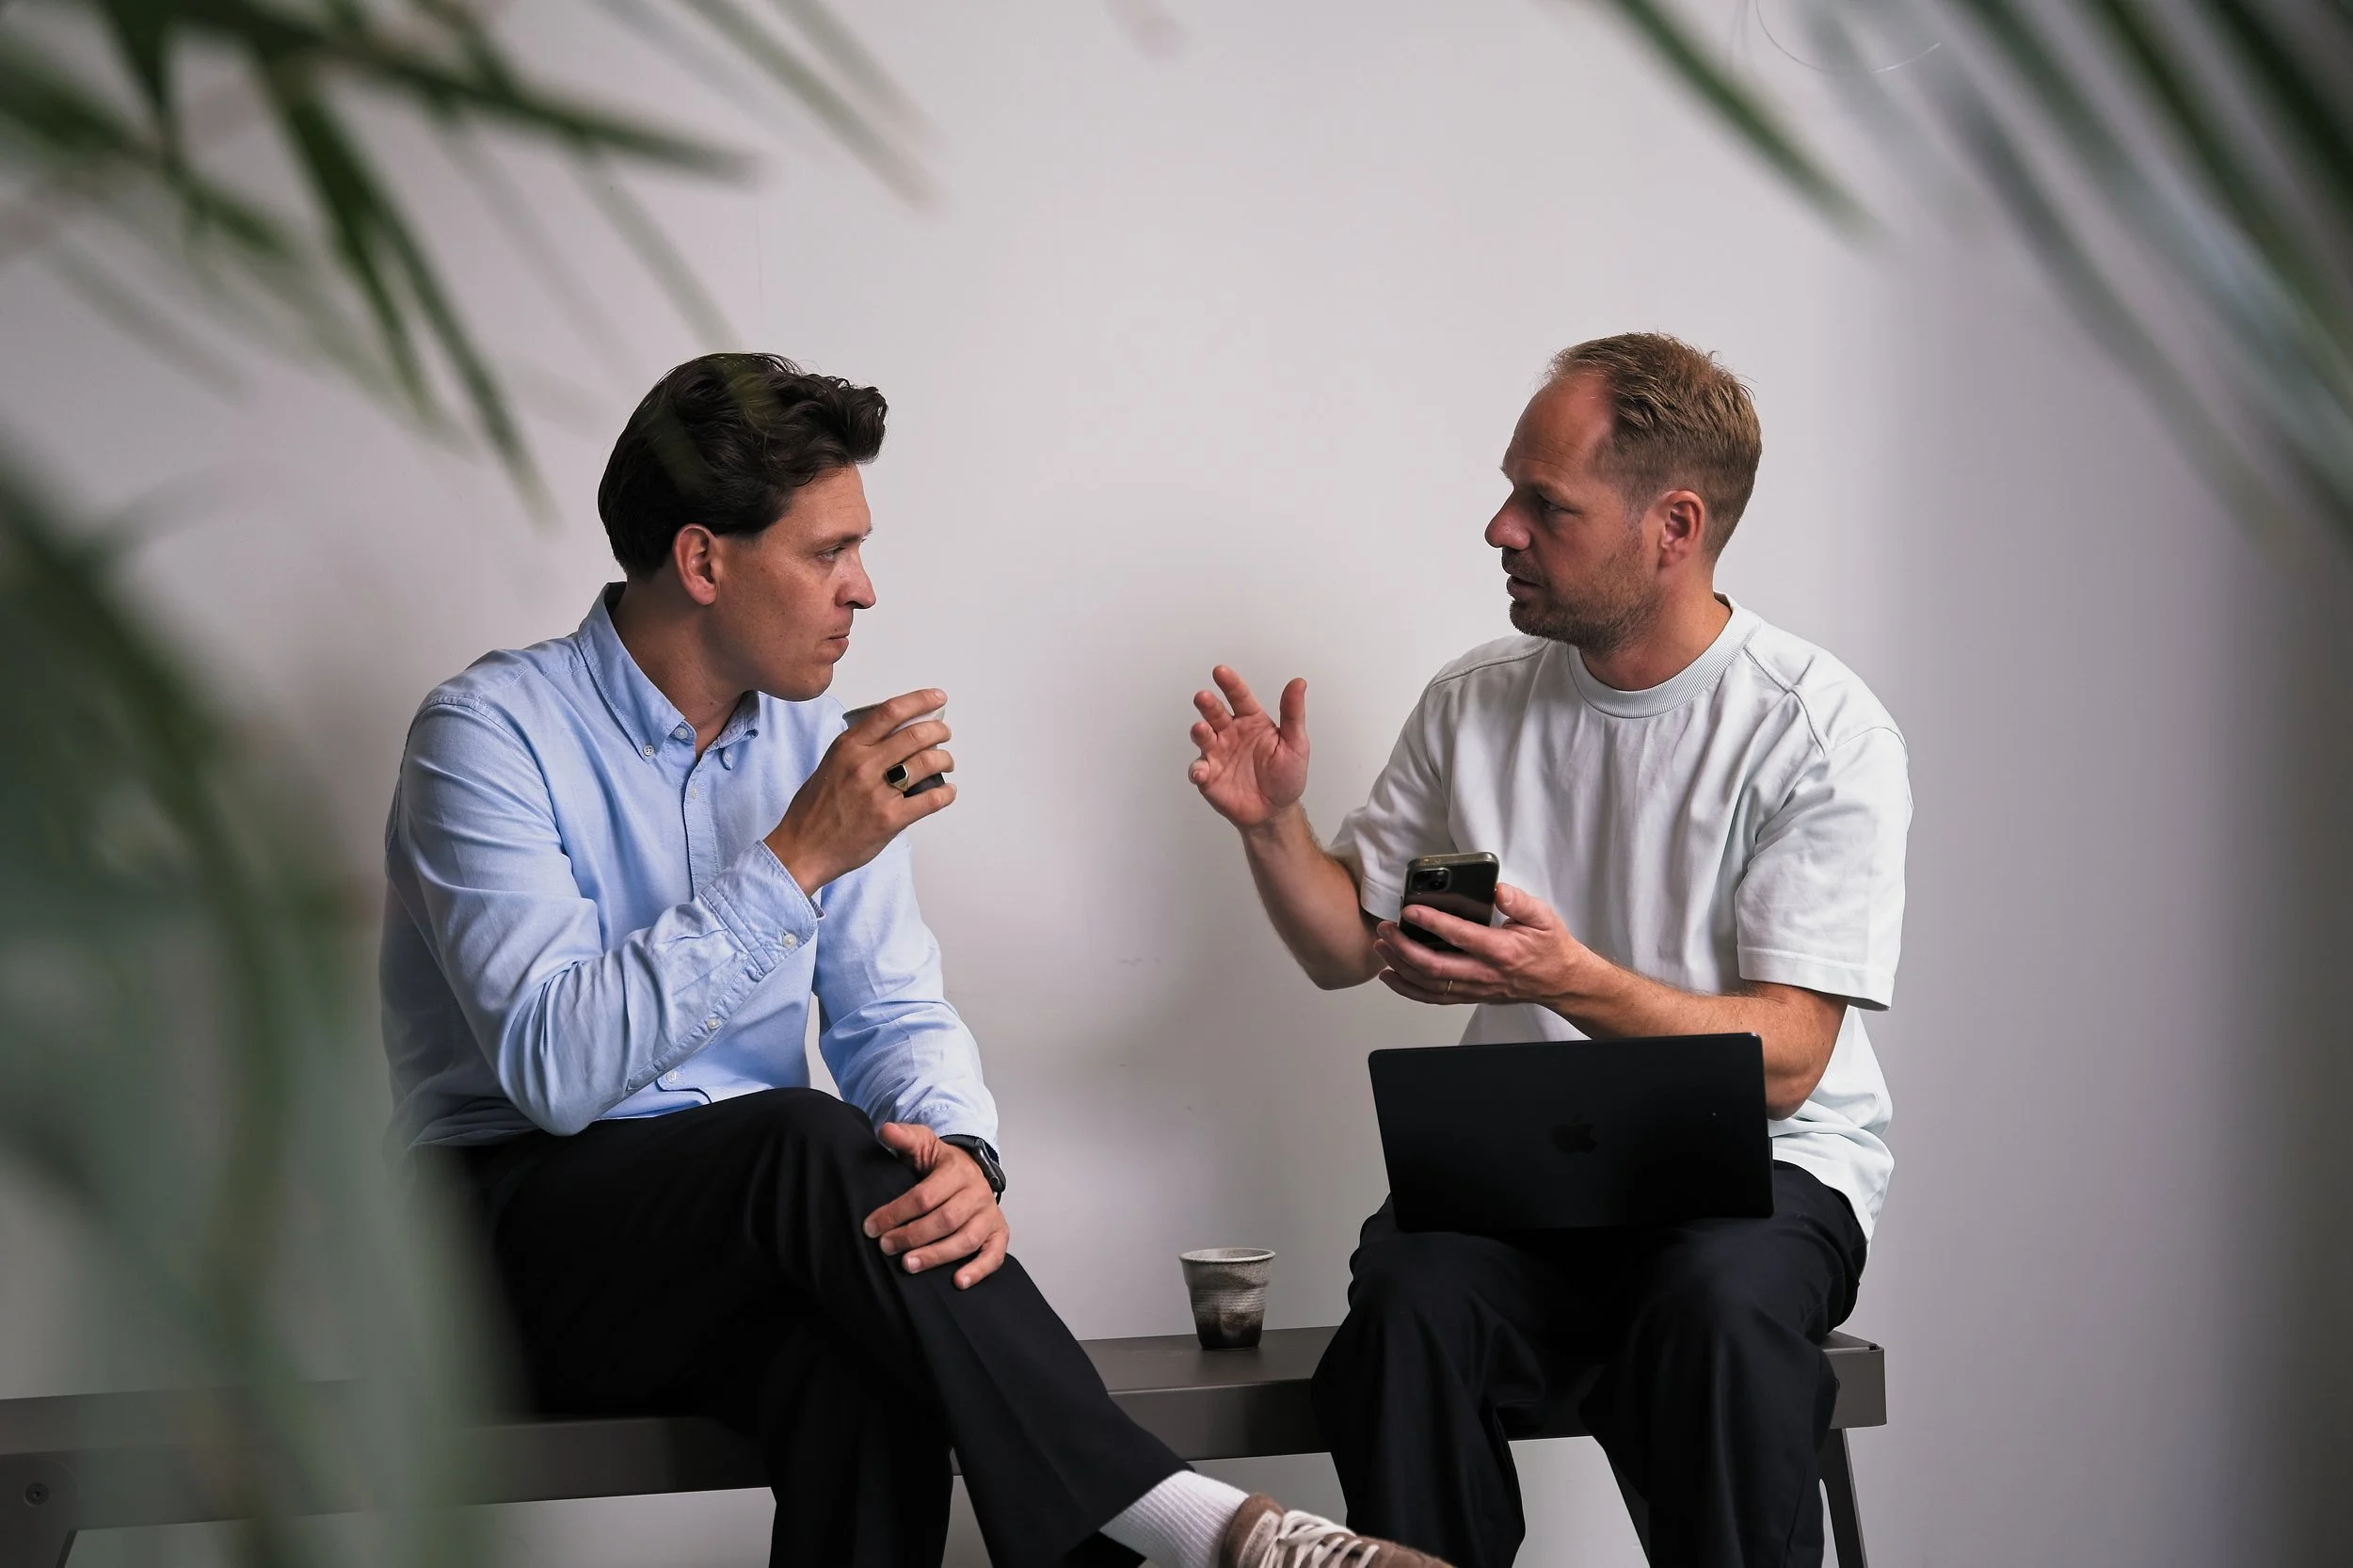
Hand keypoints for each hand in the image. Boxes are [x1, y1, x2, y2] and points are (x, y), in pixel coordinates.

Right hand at [767, 689, 955, 894]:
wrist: (803, 848)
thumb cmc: (814, 810)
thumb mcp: (830, 765)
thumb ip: (859, 749)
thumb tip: (895, 735)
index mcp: (847, 747)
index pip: (890, 712)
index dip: (920, 700)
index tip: (937, 698)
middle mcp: (863, 765)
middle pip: (916, 735)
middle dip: (939, 731)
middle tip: (944, 734)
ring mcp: (877, 792)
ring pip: (927, 763)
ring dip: (945, 759)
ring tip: (946, 762)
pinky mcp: (890, 819)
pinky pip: (931, 799)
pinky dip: (946, 793)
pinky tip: (947, 791)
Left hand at [862, 1122, 1008, 1289]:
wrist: (970, 1171)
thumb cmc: (941, 1164)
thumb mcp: (923, 1144)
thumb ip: (904, 1138)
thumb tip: (886, 1130)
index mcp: (957, 1170)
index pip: (924, 1195)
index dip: (896, 1213)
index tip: (871, 1227)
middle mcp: (978, 1192)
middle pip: (945, 1219)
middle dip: (912, 1236)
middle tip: (886, 1247)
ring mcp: (990, 1214)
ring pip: (966, 1239)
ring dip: (937, 1255)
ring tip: (908, 1265)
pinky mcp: (999, 1233)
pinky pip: (994, 1255)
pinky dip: (978, 1270)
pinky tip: (957, 1282)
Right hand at [1187, 666, 1309, 830]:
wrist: (1275, 811)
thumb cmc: (1286, 776)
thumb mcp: (1296, 744)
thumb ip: (1293, 714)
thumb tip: (1298, 683)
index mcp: (1251, 721)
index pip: (1239, 697)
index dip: (1230, 684)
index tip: (1220, 672)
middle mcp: (1230, 733)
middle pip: (1215, 713)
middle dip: (1207, 705)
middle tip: (1203, 697)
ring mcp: (1217, 753)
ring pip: (1203, 737)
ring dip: (1199, 732)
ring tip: (1201, 730)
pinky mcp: (1208, 776)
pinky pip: (1198, 769)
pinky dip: (1197, 769)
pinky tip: (1202, 772)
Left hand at [1371, 882, 1594, 1009]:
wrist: (1560, 982)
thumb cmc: (1550, 948)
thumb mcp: (1543, 917)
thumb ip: (1520, 902)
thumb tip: (1498, 890)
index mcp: (1501, 950)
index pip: (1459, 936)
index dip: (1431, 922)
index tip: (1409, 910)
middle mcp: (1485, 973)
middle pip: (1433, 966)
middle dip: (1403, 947)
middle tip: (1385, 929)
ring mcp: (1475, 988)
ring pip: (1428, 984)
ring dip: (1400, 967)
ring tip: (1382, 947)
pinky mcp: (1470, 995)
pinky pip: (1433, 997)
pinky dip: (1408, 988)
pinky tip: (1391, 976)